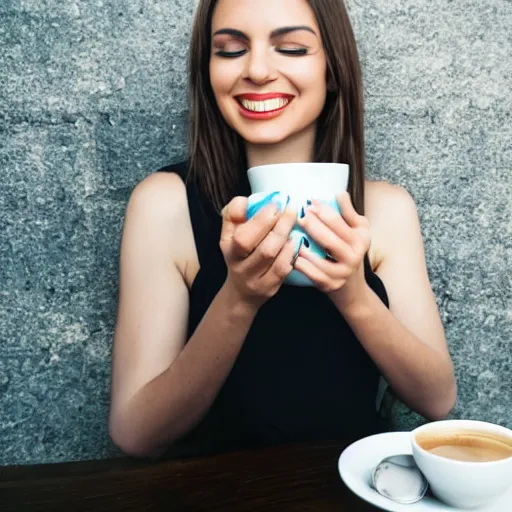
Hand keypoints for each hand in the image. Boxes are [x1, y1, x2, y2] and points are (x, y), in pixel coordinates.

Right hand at [219, 196, 296, 309]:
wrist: (241, 290)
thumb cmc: (240, 253)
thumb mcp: (231, 233)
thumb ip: (234, 213)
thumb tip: (246, 201)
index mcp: (228, 246)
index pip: (241, 234)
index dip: (260, 219)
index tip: (276, 203)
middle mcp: (237, 264)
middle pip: (256, 244)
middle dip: (277, 224)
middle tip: (291, 208)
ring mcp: (252, 278)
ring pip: (269, 255)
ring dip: (285, 236)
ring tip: (296, 222)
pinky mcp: (267, 288)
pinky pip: (281, 270)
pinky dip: (290, 253)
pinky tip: (296, 242)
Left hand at [294, 191, 370, 306]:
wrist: (353, 289)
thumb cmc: (351, 252)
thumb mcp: (357, 231)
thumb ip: (348, 213)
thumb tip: (339, 192)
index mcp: (360, 239)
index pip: (340, 222)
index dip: (324, 211)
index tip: (310, 202)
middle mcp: (354, 257)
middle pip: (330, 240)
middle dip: (313, 226)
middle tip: (298, 216)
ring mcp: (342, 274)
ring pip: (322, 260)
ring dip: (305, 248)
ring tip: (292, 236)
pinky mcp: (331, 286)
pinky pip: (315, 276)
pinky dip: (303, 267)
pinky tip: (293, 257)